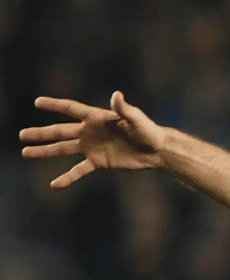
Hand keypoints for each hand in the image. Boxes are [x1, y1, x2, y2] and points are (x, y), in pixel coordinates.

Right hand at [19, 92, 170, 188]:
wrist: (157, 150)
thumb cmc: (148, 131)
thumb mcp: (136, 119)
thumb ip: (124, 109)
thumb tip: (117, 95)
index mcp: (96, 117)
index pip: (71, 109)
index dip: (55, 105)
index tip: (37, 102)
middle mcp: (89, 131)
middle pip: (60, 131)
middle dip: (41, 133)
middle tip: (22, 135)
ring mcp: (92, 147)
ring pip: (63, 150)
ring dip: (45, 152)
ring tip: (26, 153)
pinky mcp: (98, 162)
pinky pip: (79, 170)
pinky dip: (67, 177)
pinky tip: (54, 185)